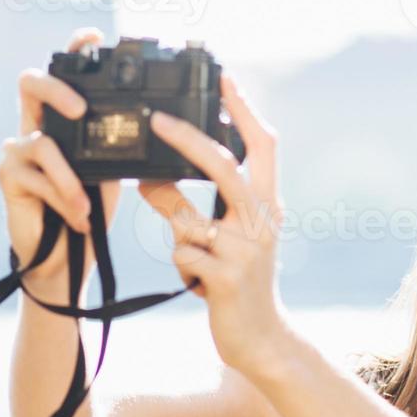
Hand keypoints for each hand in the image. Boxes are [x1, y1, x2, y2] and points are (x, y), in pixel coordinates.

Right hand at [0, 27, 122, 285]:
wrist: (66, 257)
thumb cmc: (91, 208)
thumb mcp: (115, 171)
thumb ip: (126, 146)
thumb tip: (175, 126)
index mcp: (63, 119)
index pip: (64, 72)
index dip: (74, 49)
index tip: (94, 35)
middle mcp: (35, 126)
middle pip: (31, 82)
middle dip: (56, 89)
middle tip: (80, 109)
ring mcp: (18, 150)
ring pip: (41, 143)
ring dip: (70, 179)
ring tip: (89, 207)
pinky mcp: (8, 176)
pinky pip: (38, 178)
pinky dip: (64, 199)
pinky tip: (79, 218)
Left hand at [138, 76, 288, 376]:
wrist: (261, 338)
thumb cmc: (238, 282)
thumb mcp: (221, 238)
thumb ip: (192, 206)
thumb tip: (148, 178)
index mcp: (269, 204)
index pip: (263, 146)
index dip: (243, 111)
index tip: (223, 77)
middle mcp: (263, 220)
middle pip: (224, 166)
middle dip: (188, 141)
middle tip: (155, 119)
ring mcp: (247, 249)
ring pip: (189, 219)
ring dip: (178, 236)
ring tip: (195, 261)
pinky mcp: (227, 278)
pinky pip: (182, 255)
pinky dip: (181, 267)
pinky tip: (200, 286)